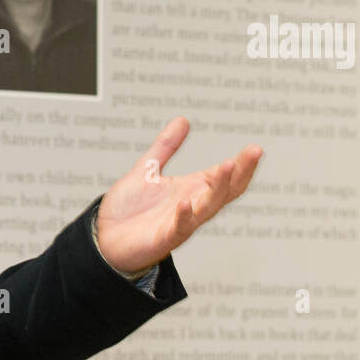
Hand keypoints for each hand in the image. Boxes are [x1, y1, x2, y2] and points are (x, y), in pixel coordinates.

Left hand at [96, 117, 261, 273]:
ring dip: (219, 188)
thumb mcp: (147, 170)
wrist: (104, 239)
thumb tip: (183, 120)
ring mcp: (180, 223)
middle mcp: (192, 206)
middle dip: (241, 172)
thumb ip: (166, 147)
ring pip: (208, 207)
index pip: (224, 176)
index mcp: (191, 190)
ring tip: (228, 166)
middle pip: (226, 190)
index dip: (241, 163)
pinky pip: (178, 228)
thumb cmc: (129, 210)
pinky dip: (184, 215)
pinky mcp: (164, 238)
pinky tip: (186, 202)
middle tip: (255, 152)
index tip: (255, 148)